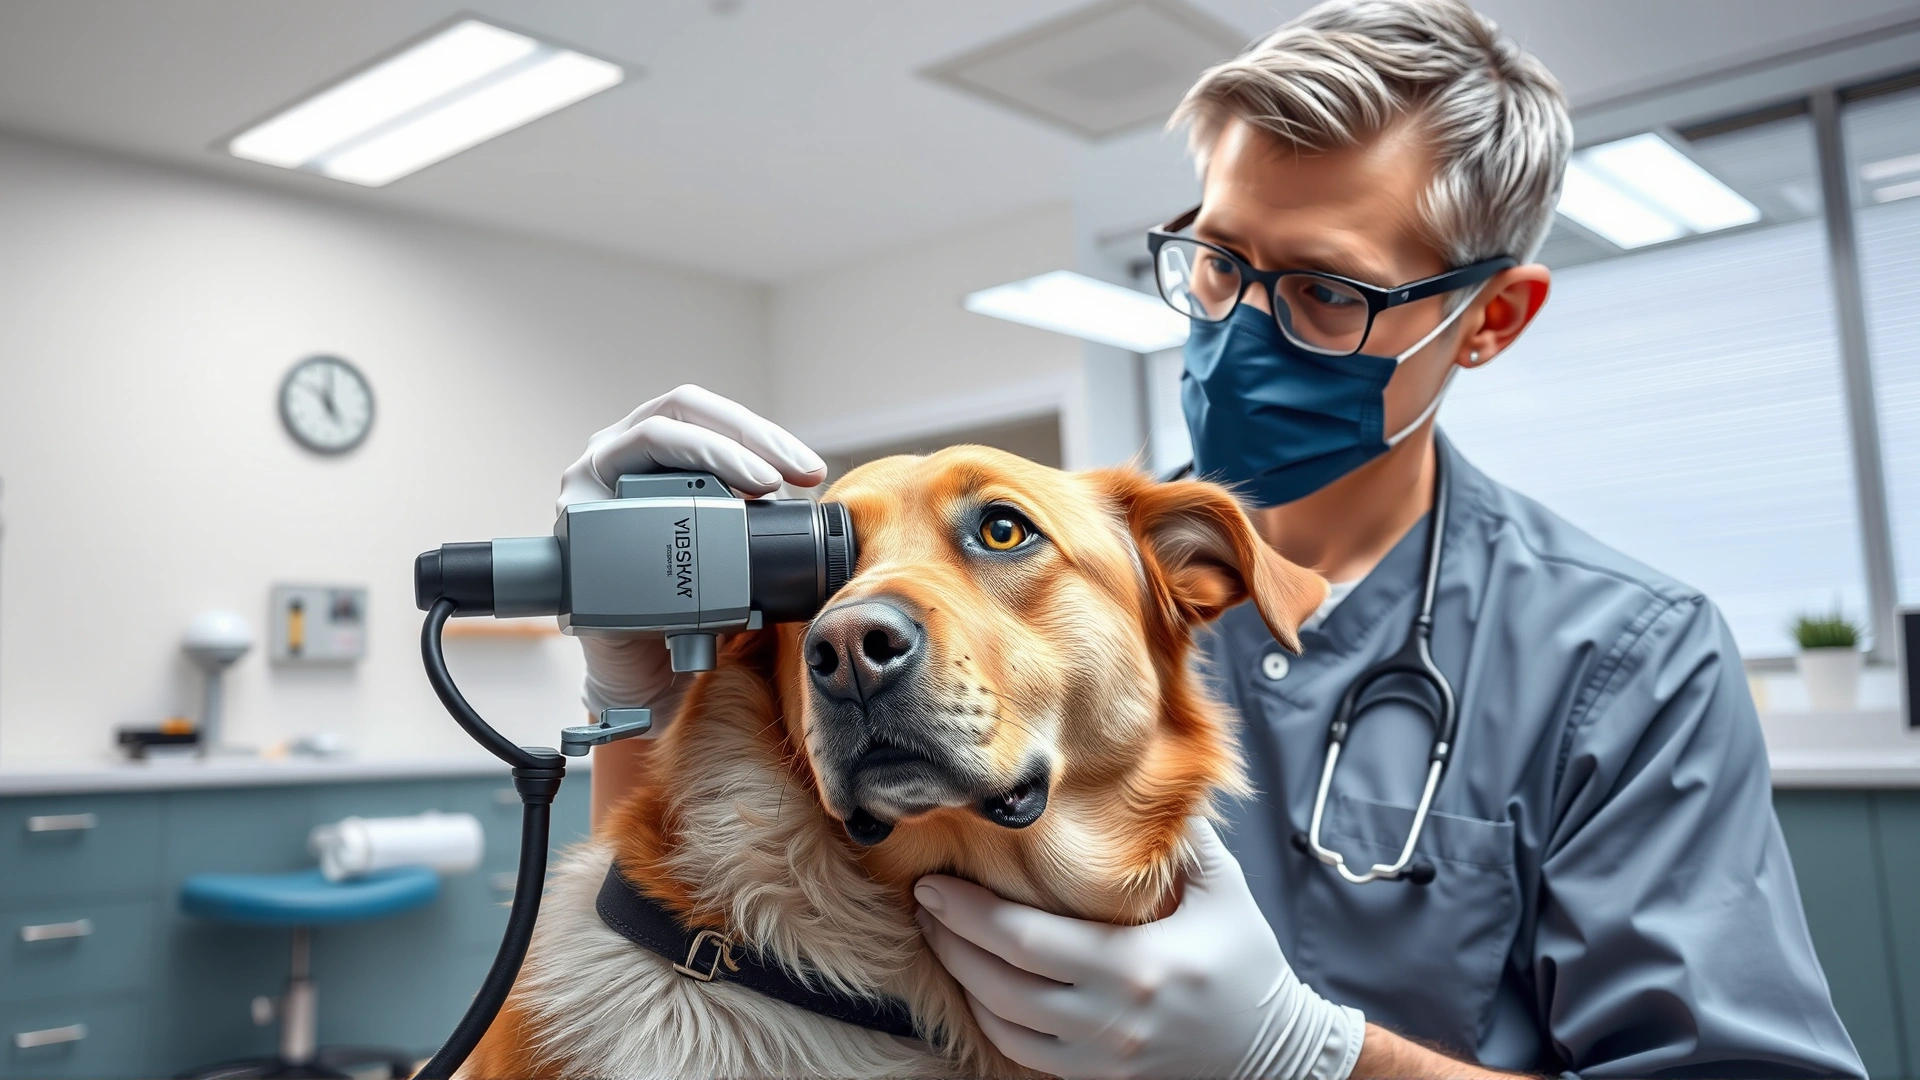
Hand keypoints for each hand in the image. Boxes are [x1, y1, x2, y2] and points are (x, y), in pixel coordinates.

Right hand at [557, 385, 825, 727]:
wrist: (644, 665)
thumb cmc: (686, 599)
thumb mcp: (728, 546)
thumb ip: (752, 513)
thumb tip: (811, 496)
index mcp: (653, 448)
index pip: (706, 413)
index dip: (761, 432)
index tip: (809, 472)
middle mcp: (614, 454)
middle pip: (680, 413)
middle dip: (745, 439)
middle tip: (789, 478)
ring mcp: (589, 485)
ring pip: (650, 439)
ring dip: (715, 456)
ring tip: (762, 488)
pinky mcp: (576, 526)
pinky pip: (620, 499)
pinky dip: (665, 505)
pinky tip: (700, 529)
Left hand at [914, 819, 1364, 1079]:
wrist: (1276, 1053)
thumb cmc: (1248, 964)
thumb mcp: (1225, 890)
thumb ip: (1184, 836)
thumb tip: (1145, 772)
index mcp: (1136, 964)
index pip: (1024, 940)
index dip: (967, 913)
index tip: (933, 883)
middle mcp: (1110, 1019)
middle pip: (998, 983)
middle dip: (949, 941)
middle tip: (924, 904)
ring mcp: (1101, 1057)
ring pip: (1001, 1023)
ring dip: (961, 980)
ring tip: (940, 938)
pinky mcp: (1098, 1079)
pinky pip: (1022, 1053)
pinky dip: (990, 1019)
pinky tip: (976, 986)